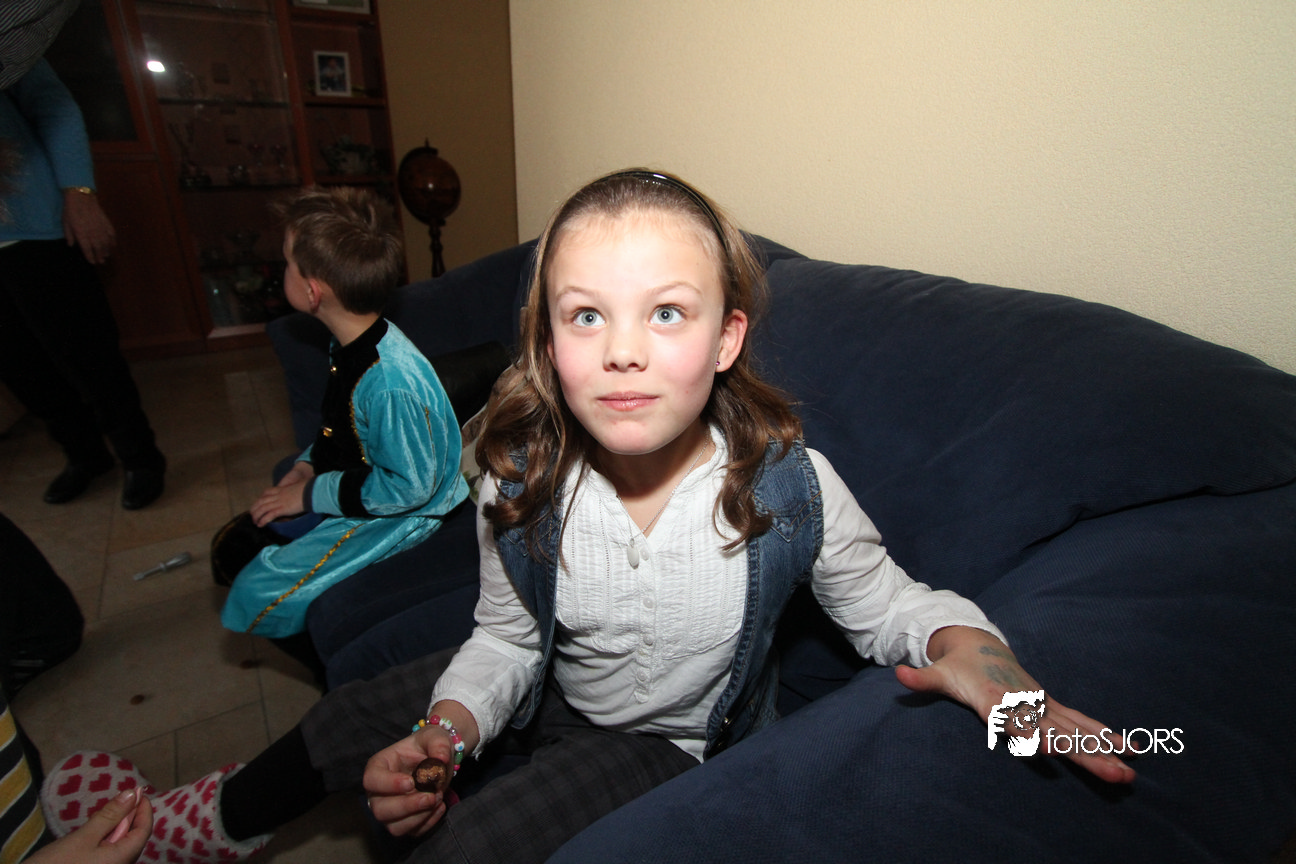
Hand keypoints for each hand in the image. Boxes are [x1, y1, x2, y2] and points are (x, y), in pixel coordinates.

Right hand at [26, 787, 152, 863]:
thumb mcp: (83, 837)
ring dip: (116, 826)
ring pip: (120, 844)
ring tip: (107, 811)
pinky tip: (95, 829)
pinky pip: (108, 851)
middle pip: (133, 837)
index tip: (137, 791)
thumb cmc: (58, 863)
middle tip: (120, 797)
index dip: (144, 809)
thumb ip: (110, 816)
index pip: (144, 831)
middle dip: (130, 816)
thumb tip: (131, 794)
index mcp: (123, 858)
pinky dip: (105, 837)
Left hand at [62, 189, 116, 264]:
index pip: (87, 249)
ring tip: (106, 256)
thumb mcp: (65, 223)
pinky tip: (113, 245)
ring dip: (107, 250)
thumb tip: (71, 245)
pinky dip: (113, 240)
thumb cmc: (70, 210)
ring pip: (106, 243)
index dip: (90, 257)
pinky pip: (111, 234)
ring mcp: (101, 228)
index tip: (92, 262)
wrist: (81, 197)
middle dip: (100, 256)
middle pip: (98, 248)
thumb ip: (68, 235)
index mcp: (81, 234)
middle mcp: (92, 233)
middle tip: (101, 262)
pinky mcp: (106, 222)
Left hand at [249, 480, 306, 526]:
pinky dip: (263, 520)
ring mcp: (279, 502)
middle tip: (252, 514)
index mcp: (281, 489)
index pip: (267, 492)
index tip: (258, 502)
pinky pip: (269, 515)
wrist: (311, 491)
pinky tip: (260, 524)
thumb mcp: (299, 488)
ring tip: (254, 522)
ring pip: (262, 508)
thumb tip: (300, 494)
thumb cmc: (309, 489)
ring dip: (256, 516)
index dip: (261, 498)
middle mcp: (278, 495)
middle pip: (261, 501)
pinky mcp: (282, 509)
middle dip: (254, 508)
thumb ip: (295, 491)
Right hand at [362, 727, 456, 837]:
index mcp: (379, 766)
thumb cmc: (429, 745)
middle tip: (431, 796)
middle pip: (380, 810)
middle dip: (407, 806)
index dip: (388, 784)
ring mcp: (390, 809)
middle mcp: (379, 792)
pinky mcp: (405, 822)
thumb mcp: (435, 736)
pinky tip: (441, 806)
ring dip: (418, 817)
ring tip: (438, 798)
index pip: (371, 780)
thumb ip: (438, 744)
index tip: (411, 783)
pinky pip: (412, 832)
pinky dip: (428, 823)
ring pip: (394, 827)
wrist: (439, 759)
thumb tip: (440, 759)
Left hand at [895, 626, 1135, 783]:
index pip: (1016, 719)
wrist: (978, 643)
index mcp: (997, 698)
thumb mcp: (938, 672)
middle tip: (1114, 772)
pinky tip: (1130, 749)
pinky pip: (1079, 723)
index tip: (1047, 747)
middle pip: (1057, 731)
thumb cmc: (956, 665)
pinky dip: (1103, 735)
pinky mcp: (1047, 705)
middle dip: (1085, 752)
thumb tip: (899, 674)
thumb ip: (921, 679)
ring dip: (1103, 750)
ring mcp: (1040, 704)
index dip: (1030, 732)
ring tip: (1129, 770)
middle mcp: (1025, 702)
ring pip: (1075, 730)